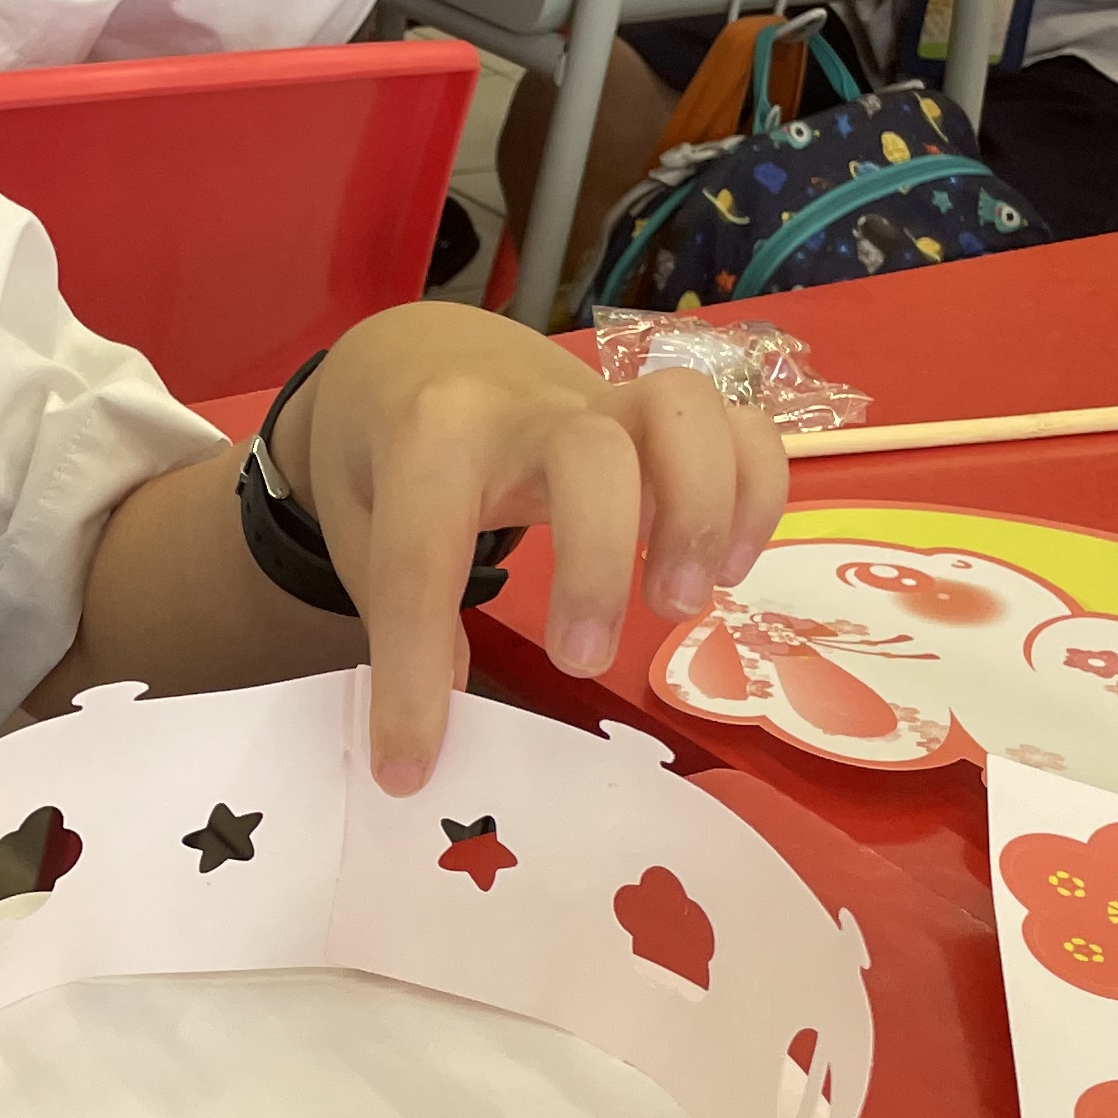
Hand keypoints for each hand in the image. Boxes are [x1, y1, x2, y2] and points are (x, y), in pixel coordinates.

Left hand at [275, 302, 788, 790]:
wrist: (416, 350)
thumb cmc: (386, 451)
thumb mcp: (360, 525)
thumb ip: (397, 604)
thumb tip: (452, 705)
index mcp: (428, 436)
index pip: (421, 561)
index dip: (412, 680)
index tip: (409, 768)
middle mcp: (525, 410)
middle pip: (592, 455)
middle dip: (597, 566)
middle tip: (582, 661)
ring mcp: (603, 404)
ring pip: (686, 415)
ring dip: (703, 514)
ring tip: (680, 606)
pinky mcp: (657, 418)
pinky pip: (742, 429)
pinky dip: (757, 494)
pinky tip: (731, 571)